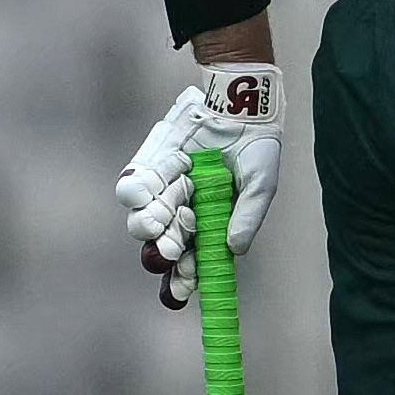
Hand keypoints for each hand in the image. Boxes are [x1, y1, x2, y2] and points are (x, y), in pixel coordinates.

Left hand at [117, 66, 282, 310]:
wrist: (240, 103)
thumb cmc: (255, 147)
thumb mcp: (260, 186)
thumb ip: (247, 218)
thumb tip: (233, 251)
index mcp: (210, 221)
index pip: (193, 255)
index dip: (185, 275)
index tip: (181, 291)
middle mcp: (184, 208)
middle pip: (164, 241)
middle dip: (165, 251)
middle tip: (167, 254)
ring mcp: (166, 186)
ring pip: (145, 215)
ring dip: (148, 223)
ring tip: (155, 222)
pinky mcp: (151, 162)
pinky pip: (135, 182)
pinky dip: (138, 191)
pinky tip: (146, 192)